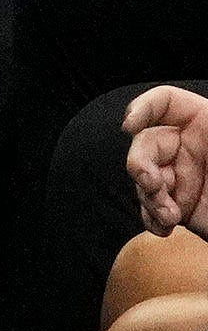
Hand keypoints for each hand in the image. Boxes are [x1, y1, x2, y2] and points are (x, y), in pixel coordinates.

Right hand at [124, 85, 207, 234]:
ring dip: (150, 199)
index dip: (142, 108)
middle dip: (141, 165)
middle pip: (145, 143)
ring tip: (170, 216)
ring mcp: (182, 176)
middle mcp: (189, 147)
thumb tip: (192, 115)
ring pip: (143, 179)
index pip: (165, 103)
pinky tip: (166, 228)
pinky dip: (152, 219)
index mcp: (206, 124)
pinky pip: (151, 208)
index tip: (130, 126)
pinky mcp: (179, 205)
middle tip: (153, 185)